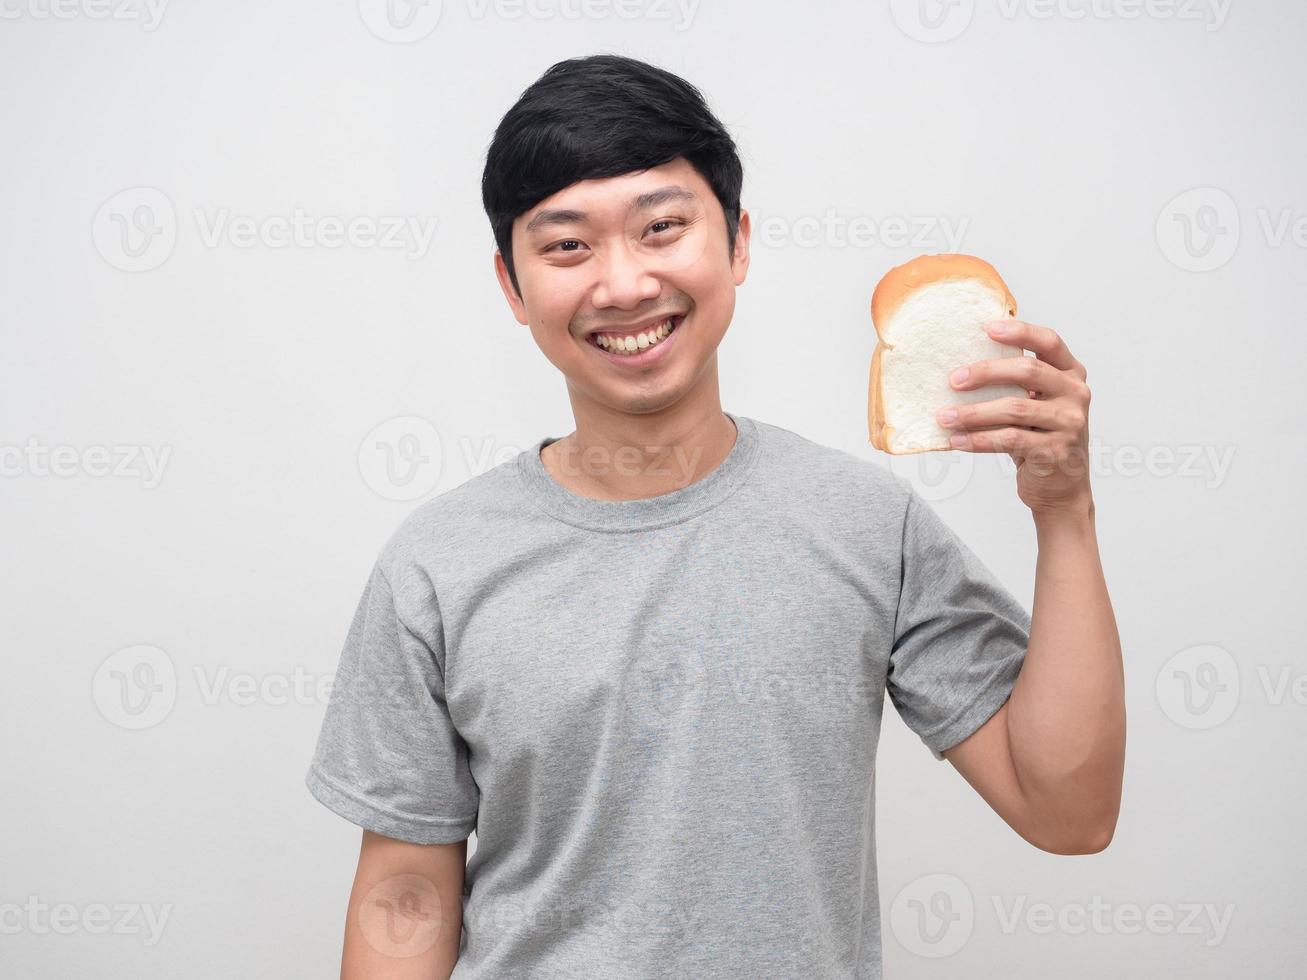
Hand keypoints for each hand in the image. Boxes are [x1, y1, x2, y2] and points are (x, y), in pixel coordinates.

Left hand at [935, 320, 1092, 516]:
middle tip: (953, 380)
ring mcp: (1069, 423)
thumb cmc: (1039, 437)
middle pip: (1029, 371)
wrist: (1061, 487)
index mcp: (1071, 374)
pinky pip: (1010, 440)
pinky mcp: (1056, 451)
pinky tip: (957, 441)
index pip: (1049, 342)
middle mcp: (1076, 394)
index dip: (1020, 331)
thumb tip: (961, 367)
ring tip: (945, 416)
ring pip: (1015, 409)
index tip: (987, 328)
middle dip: (986, 373)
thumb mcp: (1036, 404)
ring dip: (973, 413)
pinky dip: (979, 440)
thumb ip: (1017, 384)